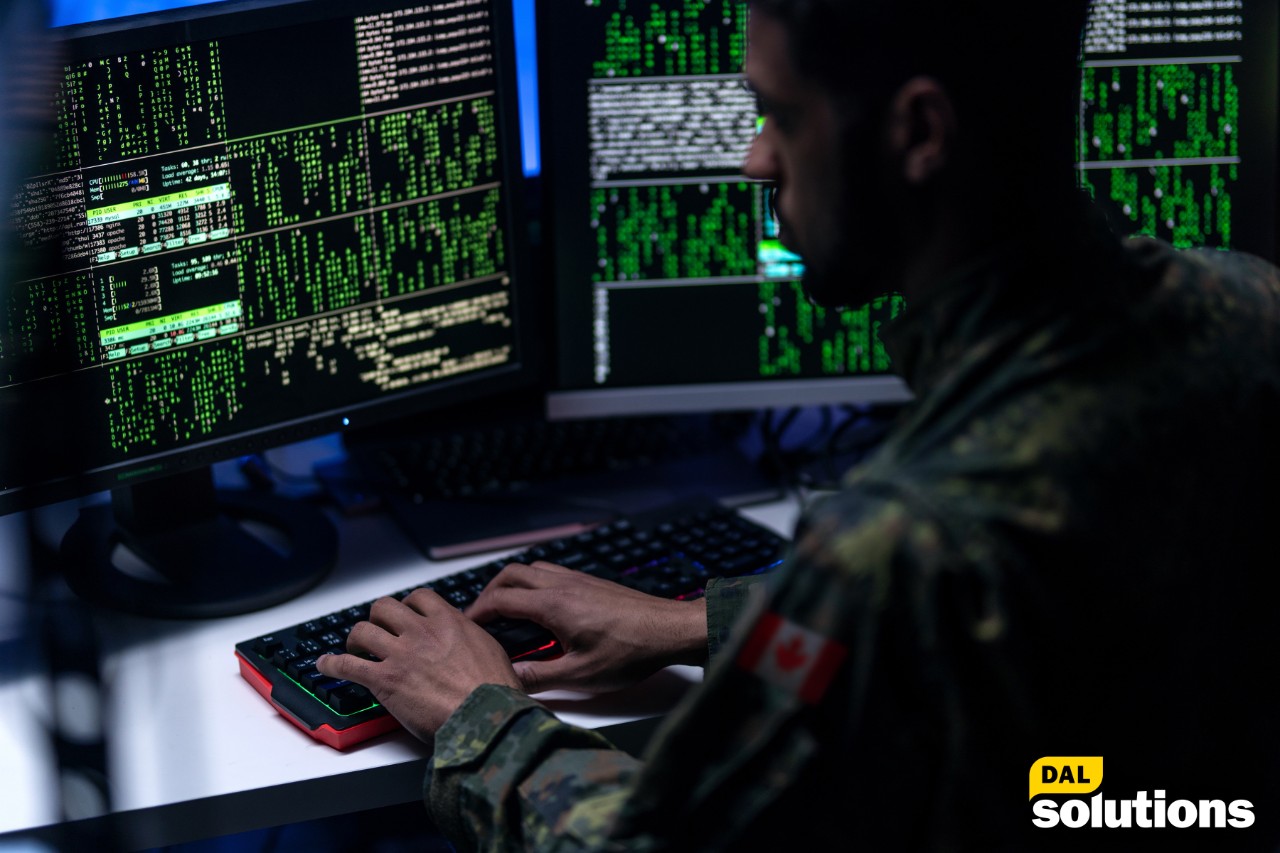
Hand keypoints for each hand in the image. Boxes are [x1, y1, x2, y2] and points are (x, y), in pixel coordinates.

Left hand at [316, 589, 520, 741]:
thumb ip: (471, 638)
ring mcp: (400, 655)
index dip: (407, 607)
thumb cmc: (494, 691)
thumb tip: (469, 639)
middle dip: (378, 619)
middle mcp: (421, 632)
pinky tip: (325, 664)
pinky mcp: (384, 680)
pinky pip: (347, 665)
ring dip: (355, 640)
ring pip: (362, 631)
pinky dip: (331, 664)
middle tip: (378, 632)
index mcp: (449, 621)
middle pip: (384, 608)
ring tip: (354, 649)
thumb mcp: (491, 650)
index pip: (418, 598)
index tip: (405, 616)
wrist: (486, 716)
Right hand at [466, 561, 707, 694]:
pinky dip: (534, 583)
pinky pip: (552, 572)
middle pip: (511, 574)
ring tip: (507, 611)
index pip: (501, 600)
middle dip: (489, 592)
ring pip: (532, 569)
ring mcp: (578, 579)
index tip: (466, 626)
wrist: (669, 630)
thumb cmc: (630, 652)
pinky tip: (541, 607)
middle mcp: (562, 584)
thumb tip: (507, 678)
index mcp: (554, 605)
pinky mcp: (592, 582)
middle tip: (481, 616)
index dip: (478, 612)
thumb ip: (539, 676)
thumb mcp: (580, 675)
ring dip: (513, 585)